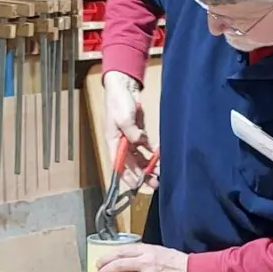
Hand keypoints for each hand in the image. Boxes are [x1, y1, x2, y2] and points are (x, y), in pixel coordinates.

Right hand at [102, 70, 153, 187]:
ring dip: (148, 166)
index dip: (127, 175)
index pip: (118, 164)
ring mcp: (130, 138)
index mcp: (113, 142)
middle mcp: (120, 143)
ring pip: (139, 157)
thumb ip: (132, 133)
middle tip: (154, 184)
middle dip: (141, 174)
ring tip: (159, 174)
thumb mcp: (123, 118)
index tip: (137, 184)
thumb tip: (141, 144)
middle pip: (131, 163)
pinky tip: (160, 158)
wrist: (123, 86)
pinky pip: (146, 146)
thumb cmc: (118, 102)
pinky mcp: (139, 132)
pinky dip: (152, 153)